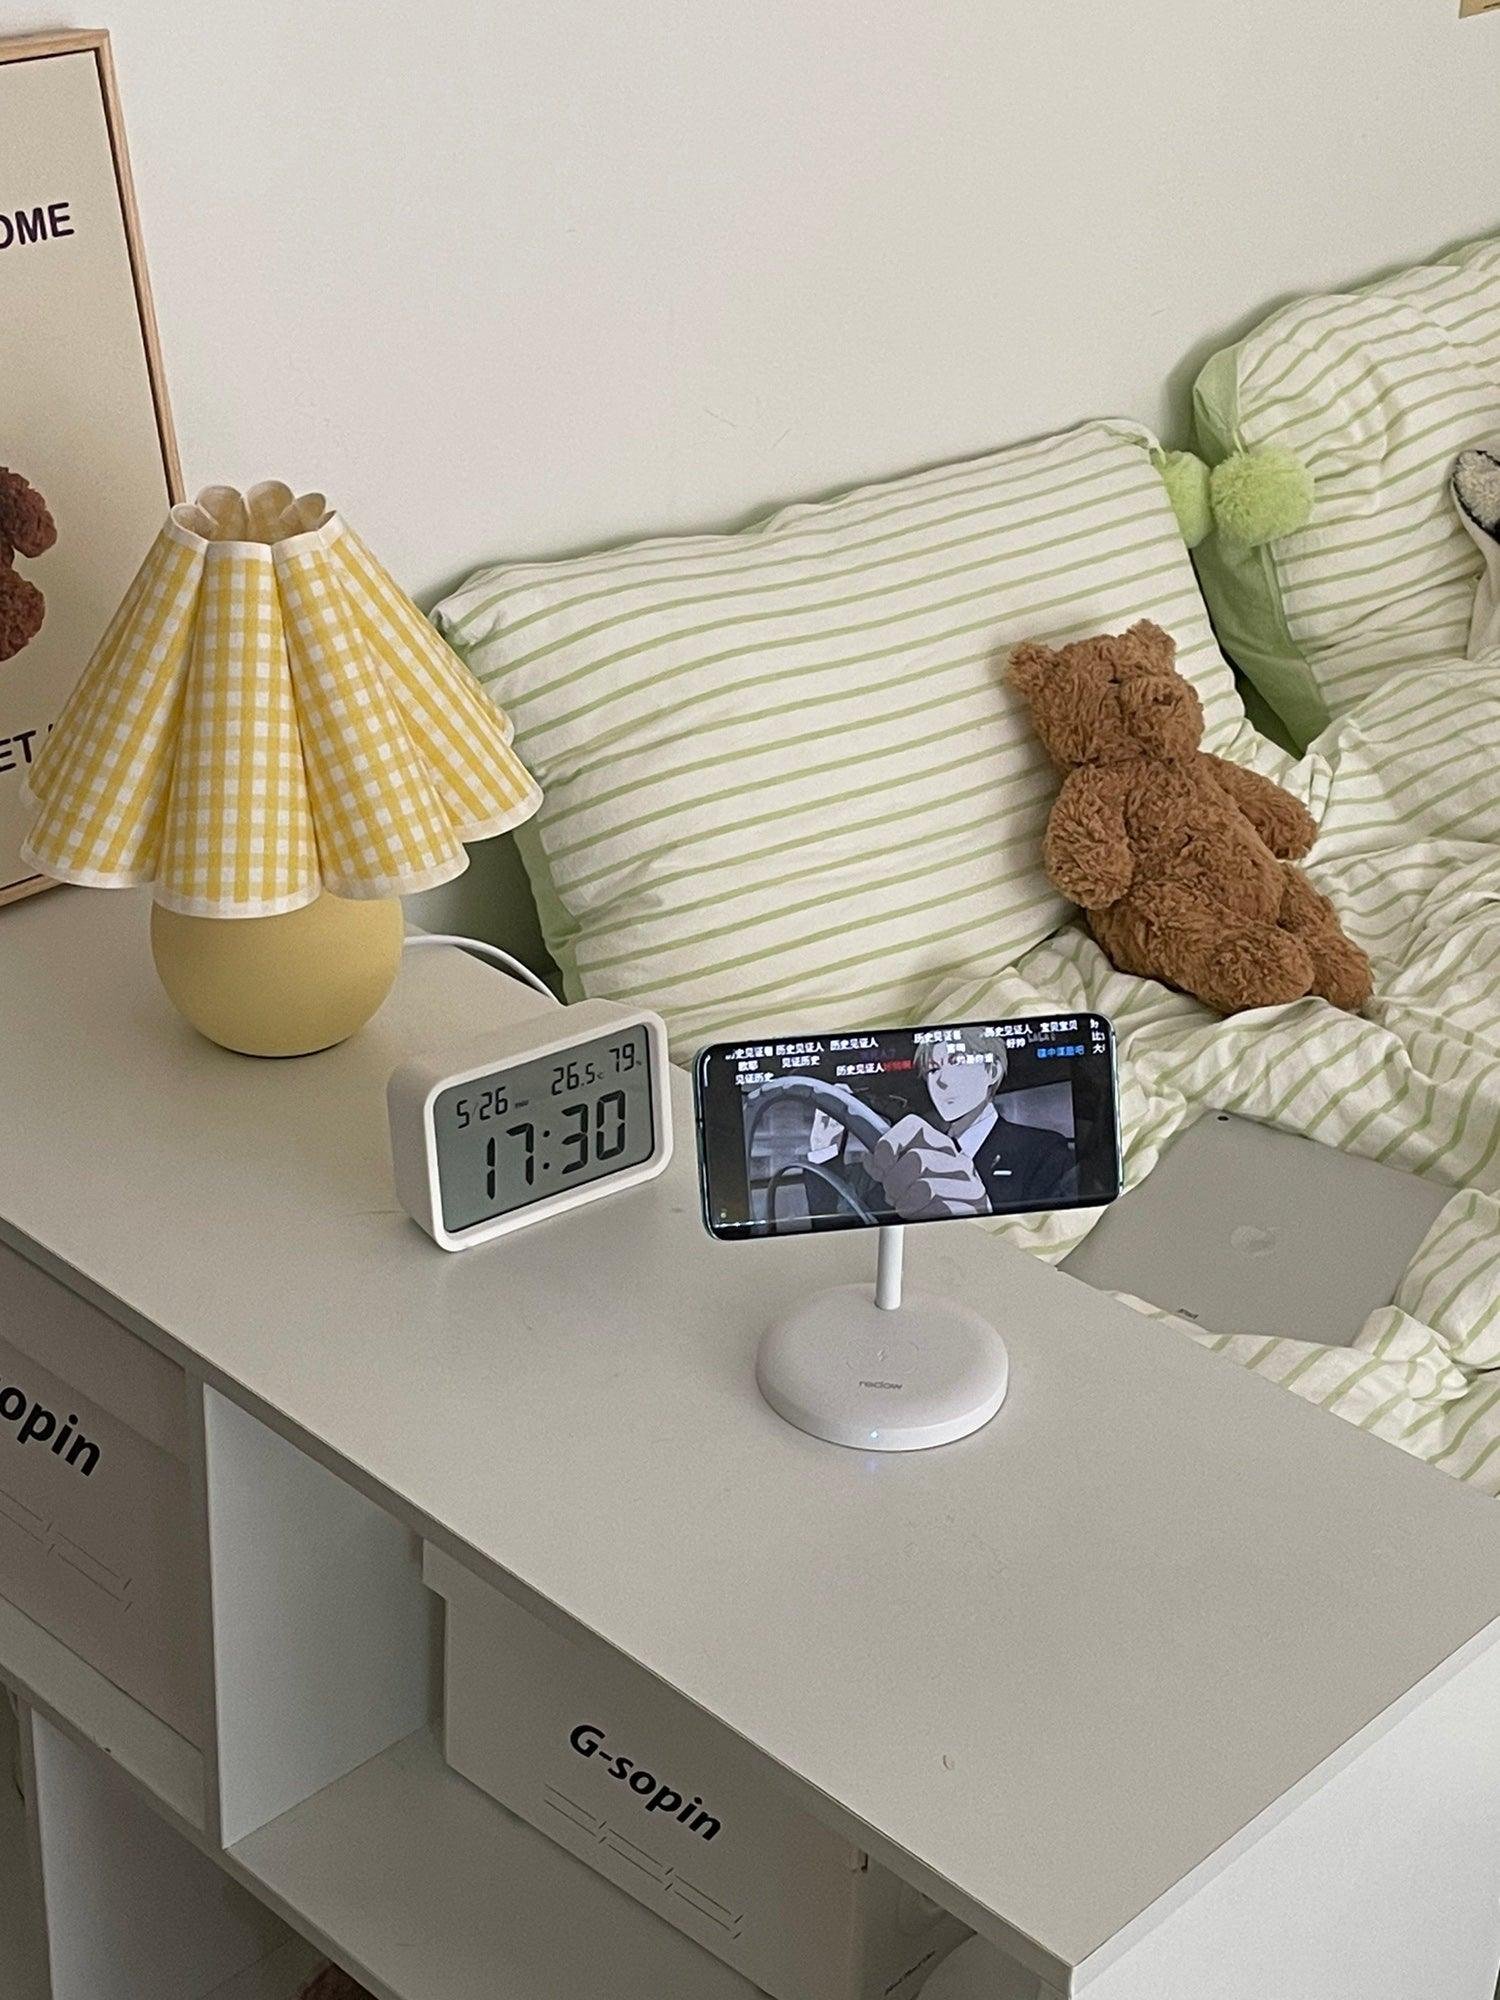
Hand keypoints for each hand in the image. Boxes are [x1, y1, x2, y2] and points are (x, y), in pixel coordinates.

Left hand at [865, 1115, 988, 1221]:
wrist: (958, 1229)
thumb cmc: (931, 1200)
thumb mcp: (907, 1175)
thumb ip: (887, 1163)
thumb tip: (871, 1158)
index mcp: (939, 1145)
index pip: (912, 1127)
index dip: (889, 1145)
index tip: (883, 1164)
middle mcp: (956, 1160)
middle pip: (915, 1159)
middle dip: (895, 1182)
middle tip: (895, 1193)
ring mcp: (968, 1182)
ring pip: (925, 1187)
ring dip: (908, 1203)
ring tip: (909, 1206)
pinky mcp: (972, 1206)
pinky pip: (938, 1209)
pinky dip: (924, 1215)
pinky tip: (923, 1214)